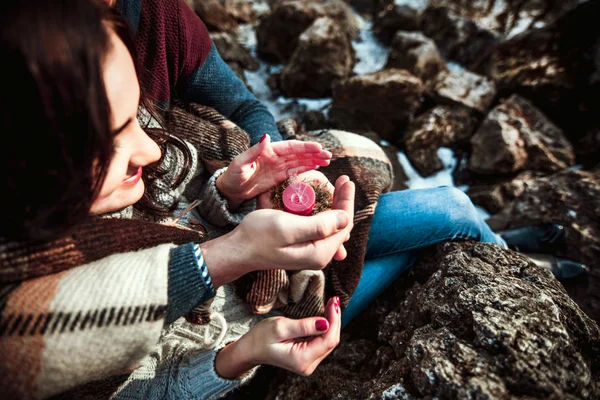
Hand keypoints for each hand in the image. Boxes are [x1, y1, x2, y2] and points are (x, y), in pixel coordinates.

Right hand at [215, 296, 340, 377]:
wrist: (250, 349)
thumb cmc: (261, 337)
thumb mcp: (280, 327)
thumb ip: (304, 326)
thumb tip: (326, 323)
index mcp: (302, 359)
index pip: (328, 340)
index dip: (334, 320)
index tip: (333, 301)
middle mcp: (308, 365)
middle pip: (331, 341)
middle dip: (334, 320)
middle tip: (333, 300)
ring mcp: (308, 362)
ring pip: (328, 341)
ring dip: (331, 323)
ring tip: (330, 305)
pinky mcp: (307, 357)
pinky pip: (321, 342)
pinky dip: (325, 328)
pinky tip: (324, 315)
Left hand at [216, 134, 331, 208]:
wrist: (228, 191)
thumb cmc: (232, 176)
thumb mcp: (241, 163)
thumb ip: (254, 150)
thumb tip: (267, 136)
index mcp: (268, 151)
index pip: (291, 147)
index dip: (305, 148)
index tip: (319, 148)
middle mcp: (275, 157)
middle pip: (298, 154)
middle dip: (314, 154)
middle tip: (329, 156)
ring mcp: (278, 167)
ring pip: (300, 162)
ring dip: (314, 160)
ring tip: (328, 161)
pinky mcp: (278, 177)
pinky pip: (295, 171)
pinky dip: (306, 168)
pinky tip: (317, 167)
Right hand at [258, 172, 349, 261]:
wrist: (238, 249)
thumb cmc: (258, 236)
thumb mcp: (287, 227)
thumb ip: (318, 225)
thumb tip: (345, 217)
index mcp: (319, 252)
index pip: (344, 223)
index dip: (346, 200)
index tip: (346, 179)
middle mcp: (319, 256)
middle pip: (341, 225)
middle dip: (343, 201)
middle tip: (343, 180)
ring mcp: (311, 253)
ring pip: (332, 226)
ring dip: (335, 206)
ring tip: (336, 187)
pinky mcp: (304, 248)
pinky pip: (321, 228)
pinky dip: (324, 212)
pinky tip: (322, 201)